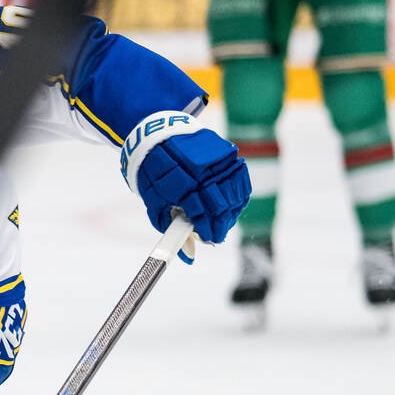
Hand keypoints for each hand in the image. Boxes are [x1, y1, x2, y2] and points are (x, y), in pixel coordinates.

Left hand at [121, 113, 249, 244]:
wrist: (157, 137)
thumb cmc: (154, 176)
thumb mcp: (154, 203)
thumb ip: (171, 228)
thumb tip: (189, 256)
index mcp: (181, 186)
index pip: (203, 215)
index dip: (209, 231)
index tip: (209, 239)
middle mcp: (203, 172)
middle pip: (223, 207)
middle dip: (221, 225)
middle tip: (217, 233)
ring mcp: (218, 161)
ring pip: (235, 194)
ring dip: (231, 212)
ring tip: (222, 219)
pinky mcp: (228, 153)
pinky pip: (240, 180)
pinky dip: (237, 195)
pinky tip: (230, 204)